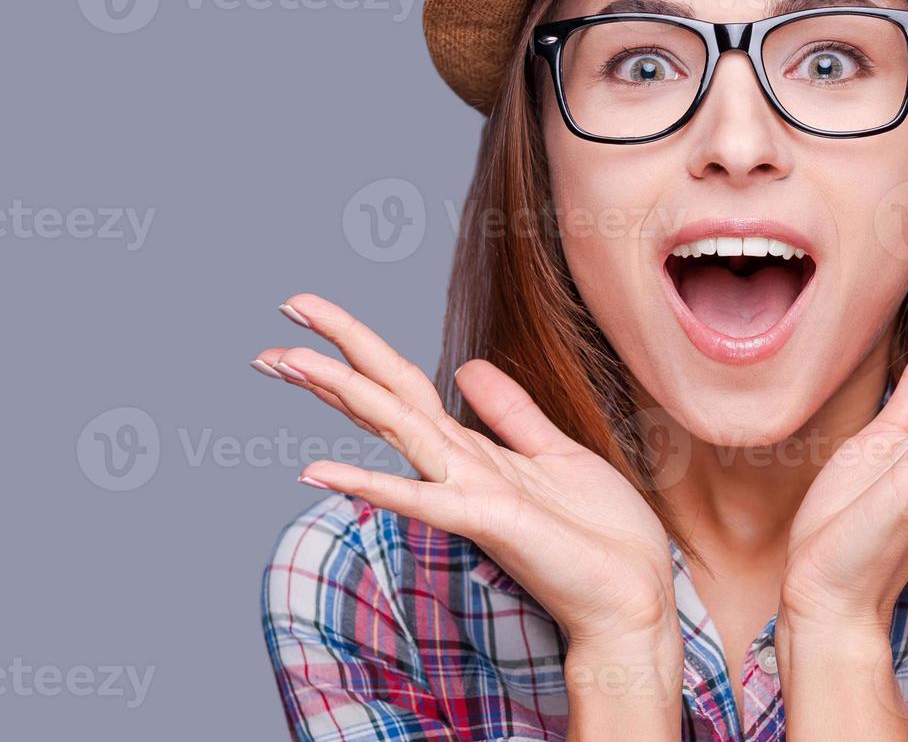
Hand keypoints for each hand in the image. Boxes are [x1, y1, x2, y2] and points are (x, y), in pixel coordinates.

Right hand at [252, 294, 678, 649]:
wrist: (630, 596)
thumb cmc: (598, 535)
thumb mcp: (556, 452)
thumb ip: (509, 412)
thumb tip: (467, 367)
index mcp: (473, 448)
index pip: (404, 384)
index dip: (359, 345)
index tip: (306, 311)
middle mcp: (459, 465)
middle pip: (386, 394)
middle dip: (333, 356)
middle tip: (277, 319)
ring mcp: (466, 491)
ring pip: (394, 427)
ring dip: (339, 392)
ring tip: (284, 361)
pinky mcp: (486, 519)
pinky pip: (419, 497)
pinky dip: (370, 483)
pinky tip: (316, 470)